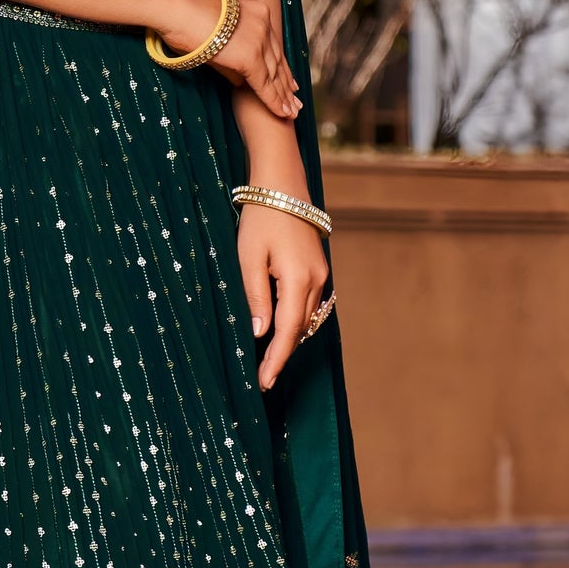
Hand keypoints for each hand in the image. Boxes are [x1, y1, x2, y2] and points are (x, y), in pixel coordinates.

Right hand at [156, 0, 300, 121]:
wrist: (175, 8)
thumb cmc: (182, 18)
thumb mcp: (214, 30)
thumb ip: (230, 54)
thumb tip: (239, 81)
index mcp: (256, 9)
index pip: (272, 43)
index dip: (281, 64)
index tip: (290, 80)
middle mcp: (263, 21)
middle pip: (278, 59)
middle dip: (286, 82)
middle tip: (295, 99)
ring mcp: (259, 38)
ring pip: (275, 74)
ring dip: (283, 95)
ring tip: (291, 111)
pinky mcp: (250, 56)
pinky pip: (265, 85)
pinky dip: (275, 101)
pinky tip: (283, 113)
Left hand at [237, 201, 328, 389]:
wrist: (282, 185)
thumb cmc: (261, 218)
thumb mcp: (248, 258)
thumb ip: (255, 297)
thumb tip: (260, 333)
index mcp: (298, 279)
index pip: (287, 331)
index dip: (276, 360)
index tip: (264, 382)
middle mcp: (316, 280)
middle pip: (300, 329)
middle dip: (281, 355)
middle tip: (262, 379)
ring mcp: (320, 274)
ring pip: (306, 318)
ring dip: (289, 340)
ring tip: (267, 361)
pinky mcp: (317, 268)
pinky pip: (308, 304)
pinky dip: (295, 321)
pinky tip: (280, 331)